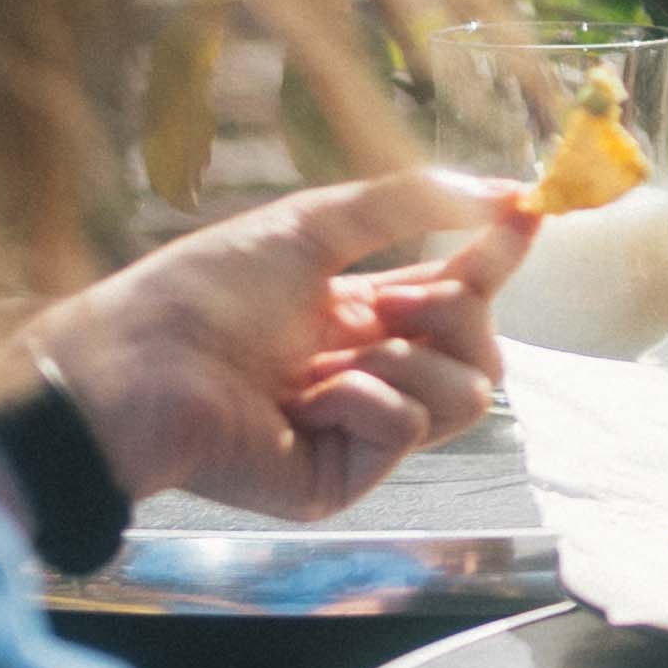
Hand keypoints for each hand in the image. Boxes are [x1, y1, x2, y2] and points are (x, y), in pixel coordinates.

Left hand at [28, 172, 539, 524]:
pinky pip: (410, 427)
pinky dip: (365, 400)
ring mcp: (361, 432)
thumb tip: (504, 188)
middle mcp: (370, 374)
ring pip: (467, 396)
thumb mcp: (312, 226)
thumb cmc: (204, 291)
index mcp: (362, 315)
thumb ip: (410, 202)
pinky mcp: (345, 478)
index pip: (459, 291)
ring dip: (406, 360)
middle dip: (455, 314)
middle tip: (389, 304)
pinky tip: (307, 399)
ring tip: (330, 360)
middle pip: (483, 351)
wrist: (138, 365)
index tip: (530, 214)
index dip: (496, 256)